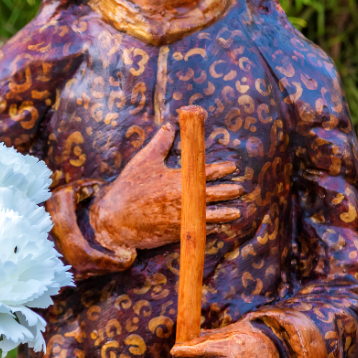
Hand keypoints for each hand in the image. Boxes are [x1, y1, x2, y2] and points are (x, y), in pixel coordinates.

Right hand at [89, 123, 242, 253]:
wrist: (116, 220)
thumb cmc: (129, 188)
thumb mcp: (144, 161)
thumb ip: (160, 143)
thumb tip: (169, 125)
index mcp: (178, 179)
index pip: (206, 172)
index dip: (222, 169)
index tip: (232, 167)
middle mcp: (184, 199)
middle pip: (214, 194)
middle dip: (229, 191)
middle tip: (240, 189)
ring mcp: (182, 217)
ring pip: (211, 215)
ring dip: (226, 213)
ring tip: (236, 212)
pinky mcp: (177, 232)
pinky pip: (200, 230)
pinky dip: (211, 228)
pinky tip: (218, 226)